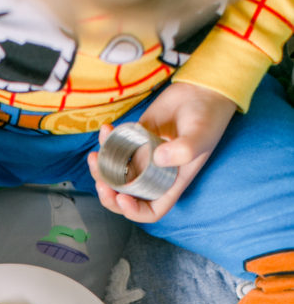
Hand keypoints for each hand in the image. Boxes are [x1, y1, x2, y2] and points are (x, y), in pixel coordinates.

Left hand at [88, 82, 236, 222]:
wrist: (201, 91)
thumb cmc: (208, 119)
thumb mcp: (201, 136)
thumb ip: (184, 150)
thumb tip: (157, 158)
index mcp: (170, 183)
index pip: (151, 211)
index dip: (134, 211)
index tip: (122, 198)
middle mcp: (154, 175)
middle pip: (126, 197)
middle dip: (109, 195)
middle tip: (101, 182)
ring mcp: (142, 159)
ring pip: (116, 175)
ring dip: (101, 170)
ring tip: (95, 155)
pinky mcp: (134, 141)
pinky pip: (115, 149)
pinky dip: (106, 143)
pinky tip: (106, 129)